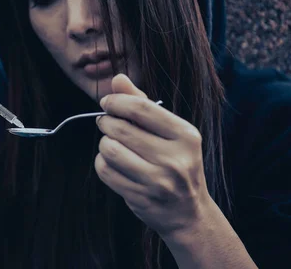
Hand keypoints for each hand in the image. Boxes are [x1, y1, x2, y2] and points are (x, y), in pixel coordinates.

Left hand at [94, 74, 211, 237]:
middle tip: (105, 122)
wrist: (188, 212)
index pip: (141, 108)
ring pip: (110, 149)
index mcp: (186, 135)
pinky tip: (112, 162)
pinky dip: (102, 162)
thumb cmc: (176, 162)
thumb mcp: (169, 132)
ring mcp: (159, 181)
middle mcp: (175, 158)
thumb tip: (118, 78)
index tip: (107, 102)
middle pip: (121, 129)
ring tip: (110, 143)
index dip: (117, 101)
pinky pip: (106, 171)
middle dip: (106, 121)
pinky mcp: (141, 198)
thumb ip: (142, 103)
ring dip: (104, 143)